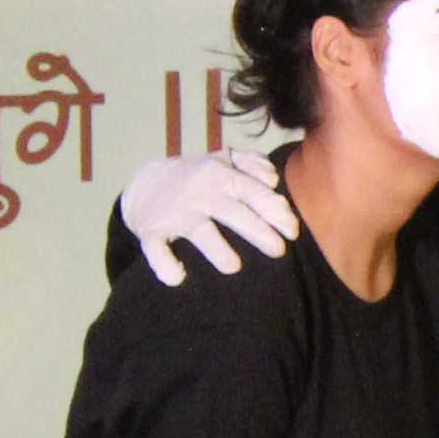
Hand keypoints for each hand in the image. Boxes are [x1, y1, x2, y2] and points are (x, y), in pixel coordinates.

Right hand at [122, 149, 294, 285]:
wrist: (146, 184)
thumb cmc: (198, 177)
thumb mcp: (223, 160)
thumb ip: (251, 163)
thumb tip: (272, 177)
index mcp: (220, 175)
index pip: (252, 191)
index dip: (274, 210)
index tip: (292, 230)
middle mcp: (200, 195)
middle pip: (233, 213)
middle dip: (257, 231)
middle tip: (279, 250)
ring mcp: (176, 214)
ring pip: (199, 232)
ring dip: (216, 249)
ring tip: (234, 266)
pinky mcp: (152, 232)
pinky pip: (157, 250)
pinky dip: (165, 264)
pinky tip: (178, 277)